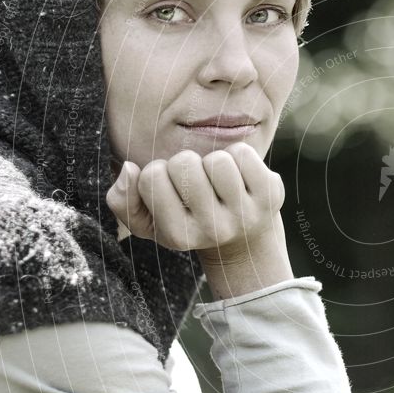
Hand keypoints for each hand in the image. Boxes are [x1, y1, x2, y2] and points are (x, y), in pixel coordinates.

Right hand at [106, 142, 284, 255]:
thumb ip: (122, 200)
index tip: (170, 188)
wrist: (244, 239)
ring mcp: (246, 214)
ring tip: (217, 181)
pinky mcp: (271, 196)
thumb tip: (129, 169)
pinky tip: (239, 176)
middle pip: (184, 163)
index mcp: (179, 236)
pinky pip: (243, 152)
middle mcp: (214, 231)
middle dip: (185, 164)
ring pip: (217, 159)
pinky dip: (237, 155)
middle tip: (197, 184)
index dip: (157, 172)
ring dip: (213, 161)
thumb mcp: (148, 220)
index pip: (151, 177)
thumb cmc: (188, 220)